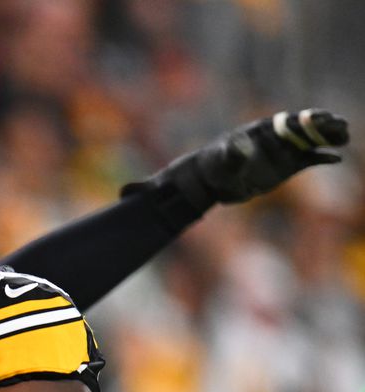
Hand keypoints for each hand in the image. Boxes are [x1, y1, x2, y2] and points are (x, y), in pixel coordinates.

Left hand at [125, 109, 348, 209]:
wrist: (208, 181)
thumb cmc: (193, 174)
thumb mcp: (175, 179)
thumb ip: (153, 186)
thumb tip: (125, 193)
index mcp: (241, 138)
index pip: (264, 129)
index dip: (281, 126)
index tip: (293, 124)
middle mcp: (262, 141)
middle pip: (290, 130)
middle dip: (311, 125)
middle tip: (332, 122)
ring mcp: (274, 152)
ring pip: (303, 141)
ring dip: (323, 137)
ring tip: (344, 135)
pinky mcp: (283, 166)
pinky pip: (306, 159)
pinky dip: (320, 157)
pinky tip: (336, 158)